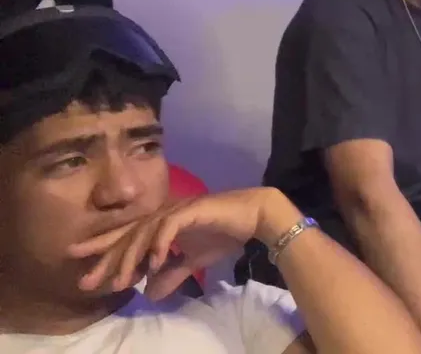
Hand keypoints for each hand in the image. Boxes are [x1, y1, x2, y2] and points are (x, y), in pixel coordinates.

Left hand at [68, 188, 293, 299]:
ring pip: (144, 233)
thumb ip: (172, 275)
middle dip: (106, 259)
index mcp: (160, 224)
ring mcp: (176, 211)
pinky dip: (159, 244)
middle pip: (127, 236)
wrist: (254, 216)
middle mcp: (162, 214)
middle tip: (86, 280)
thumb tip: (151, 296)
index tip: (81, 267)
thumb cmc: (223, 233)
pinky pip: (169, 228)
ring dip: (131, 257)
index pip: (126, 237)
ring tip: (122, 280)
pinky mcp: (192, 211)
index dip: (103, 250)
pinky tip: (153, 262)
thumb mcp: (193, 261)